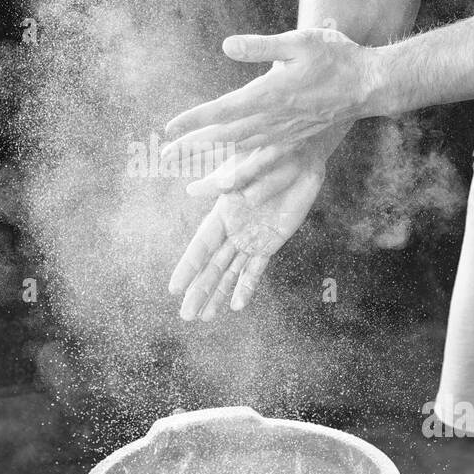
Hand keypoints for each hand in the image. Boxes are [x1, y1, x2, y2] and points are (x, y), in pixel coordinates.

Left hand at [162, 28, 378, 161]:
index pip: (222, 109)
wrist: (369, 85)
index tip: (169, 128)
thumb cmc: (335, 57)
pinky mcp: (296, 143)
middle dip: (193, 147)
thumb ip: (261, 46)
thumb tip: (226, 45)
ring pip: (241, 153)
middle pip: (224, 137)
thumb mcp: (299, 41)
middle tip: (165, 156)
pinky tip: (231, 185)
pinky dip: (244, 175)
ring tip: (189, 174)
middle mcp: (273, 120)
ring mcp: (285, 135)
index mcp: (269, 93)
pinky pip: (264, 163)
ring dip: (213, 163)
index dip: (194, 120)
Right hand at [168, 143, 327, 320]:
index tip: (173, 288)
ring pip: (231, 272)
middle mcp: (232, 229)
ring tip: (204, 318)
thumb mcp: (246, 167)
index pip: (201, 245)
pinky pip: (256, 269)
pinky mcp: (271, 242)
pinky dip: (247, 286)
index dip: (188, 267)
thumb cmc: (270, 155)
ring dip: (218, 295)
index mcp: (222, 212)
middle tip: (185, 316)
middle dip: (199, 291)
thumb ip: (223, 183)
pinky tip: (237, 306)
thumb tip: (191, 191)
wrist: (299, 157)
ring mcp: (251, 238)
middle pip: (213, 266)